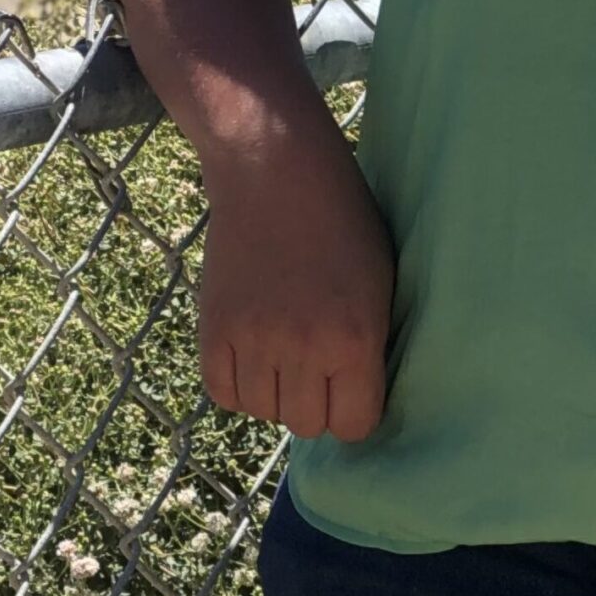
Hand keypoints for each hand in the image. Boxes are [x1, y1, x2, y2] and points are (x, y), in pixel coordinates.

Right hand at [195, 109, 395, 440]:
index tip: (350, 387)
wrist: (274, 169)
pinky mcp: (215, 327)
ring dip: (275, 392)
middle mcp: (304, 347)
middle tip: (314, 364)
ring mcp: (254, 339)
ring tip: (282, 351)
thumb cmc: (342, 219)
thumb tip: (357, 401)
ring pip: (264, 411)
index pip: (355, 426)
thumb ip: (370, 345)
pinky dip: (237, 384)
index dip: (354, 410)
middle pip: (306, 424)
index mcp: (355, 337)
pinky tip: (251, 355)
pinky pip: (223, 392)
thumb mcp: (380, 282)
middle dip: (314, 402)